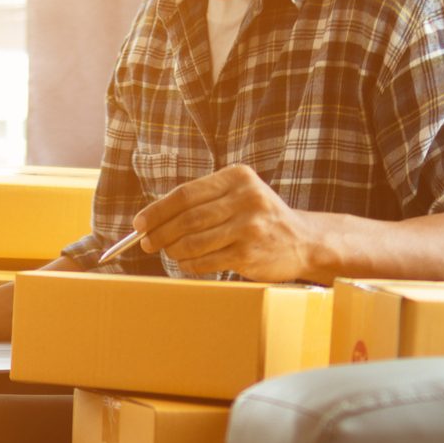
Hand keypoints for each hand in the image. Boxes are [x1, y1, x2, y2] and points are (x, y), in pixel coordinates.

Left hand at [134, 164, 327, 281]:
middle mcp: (245, 199)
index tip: (139, 223)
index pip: (186, 194)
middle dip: (160, 232)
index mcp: (238, 177)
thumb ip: (205, 199)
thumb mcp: (240, 194)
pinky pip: (207, 261)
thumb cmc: (261, 217)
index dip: (157, 210)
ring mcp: (249, 227)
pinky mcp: (249, 253)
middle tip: (147, 242)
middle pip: (187, 218)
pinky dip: (190, 264)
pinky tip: (186, 263)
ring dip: (174, 250)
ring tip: (167, 252)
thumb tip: (155, 217)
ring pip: (194, 241)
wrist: (304, 241)